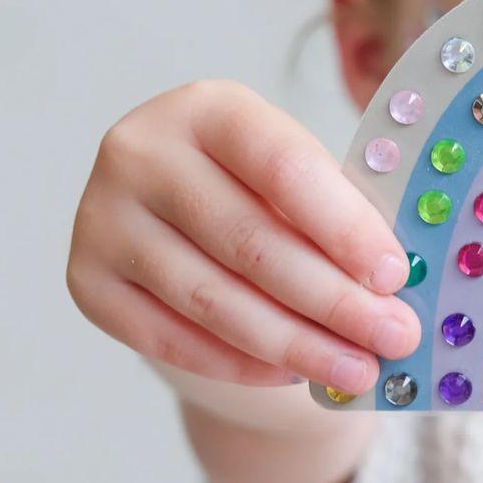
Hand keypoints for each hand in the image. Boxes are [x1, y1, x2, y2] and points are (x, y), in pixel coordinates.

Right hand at [68, 80, 419, 395]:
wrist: (181, 211)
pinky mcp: (87, 281)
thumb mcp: (306, 177)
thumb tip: (394, 294)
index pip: (284, 169)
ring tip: (359, 370)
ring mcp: (103, 217)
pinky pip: (172, 339)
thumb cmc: (267, 190)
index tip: (395, 277)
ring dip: (297, 345)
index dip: (344, 228)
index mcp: (210, 109)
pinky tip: (295, 374)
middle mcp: (141, 153)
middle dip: (336, 302)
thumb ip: (345, 218)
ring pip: (214, 300)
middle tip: (395, 339)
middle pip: (251, 243)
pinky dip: (242, 364)